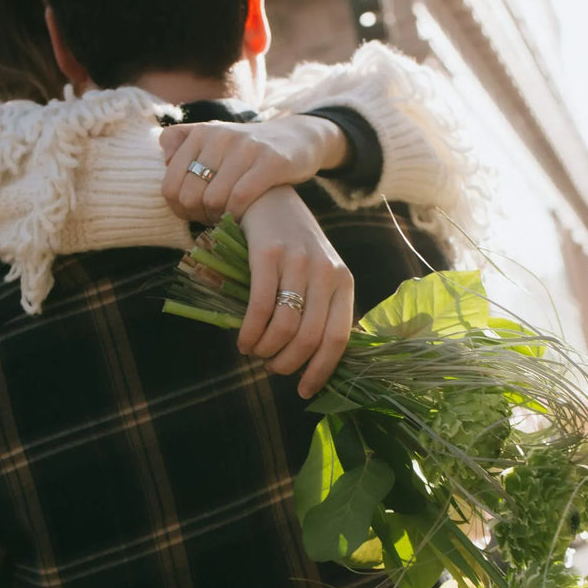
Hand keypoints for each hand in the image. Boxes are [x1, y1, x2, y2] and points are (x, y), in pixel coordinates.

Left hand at [160, 115, 349, 224]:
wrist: (297, 137)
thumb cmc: (247, 150)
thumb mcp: (214, 139)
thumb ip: (182, 143)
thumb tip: (163, 160)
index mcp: (200, 133)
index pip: (169, 185)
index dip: (178, 209)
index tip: (194, 213)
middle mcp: (220, 136)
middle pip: (189, 196)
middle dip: (198, 215)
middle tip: (212, 217)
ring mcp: (246, 147)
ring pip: (213, 199)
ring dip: (218, 217)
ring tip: (226, 216)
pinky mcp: (271, 161)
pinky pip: (240, 199)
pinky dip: (236, 215)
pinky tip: (242, 216)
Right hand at [235, 187, 353, 398]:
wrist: (269, 196)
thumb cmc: (292, 245)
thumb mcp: (317, 273)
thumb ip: (319, 308)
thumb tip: (311, 361)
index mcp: (344, 281)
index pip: (338, 338)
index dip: (321, 370)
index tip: (304, 391)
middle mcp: (326, 272)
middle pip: (308, 338)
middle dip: (286, 364)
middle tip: (271, 367)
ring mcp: (298, 262)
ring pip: (284, 327)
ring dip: (266, 350)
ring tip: (255, 352)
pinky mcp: (268, 254)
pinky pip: (260, 307)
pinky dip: (250, 332)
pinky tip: (243, 340)